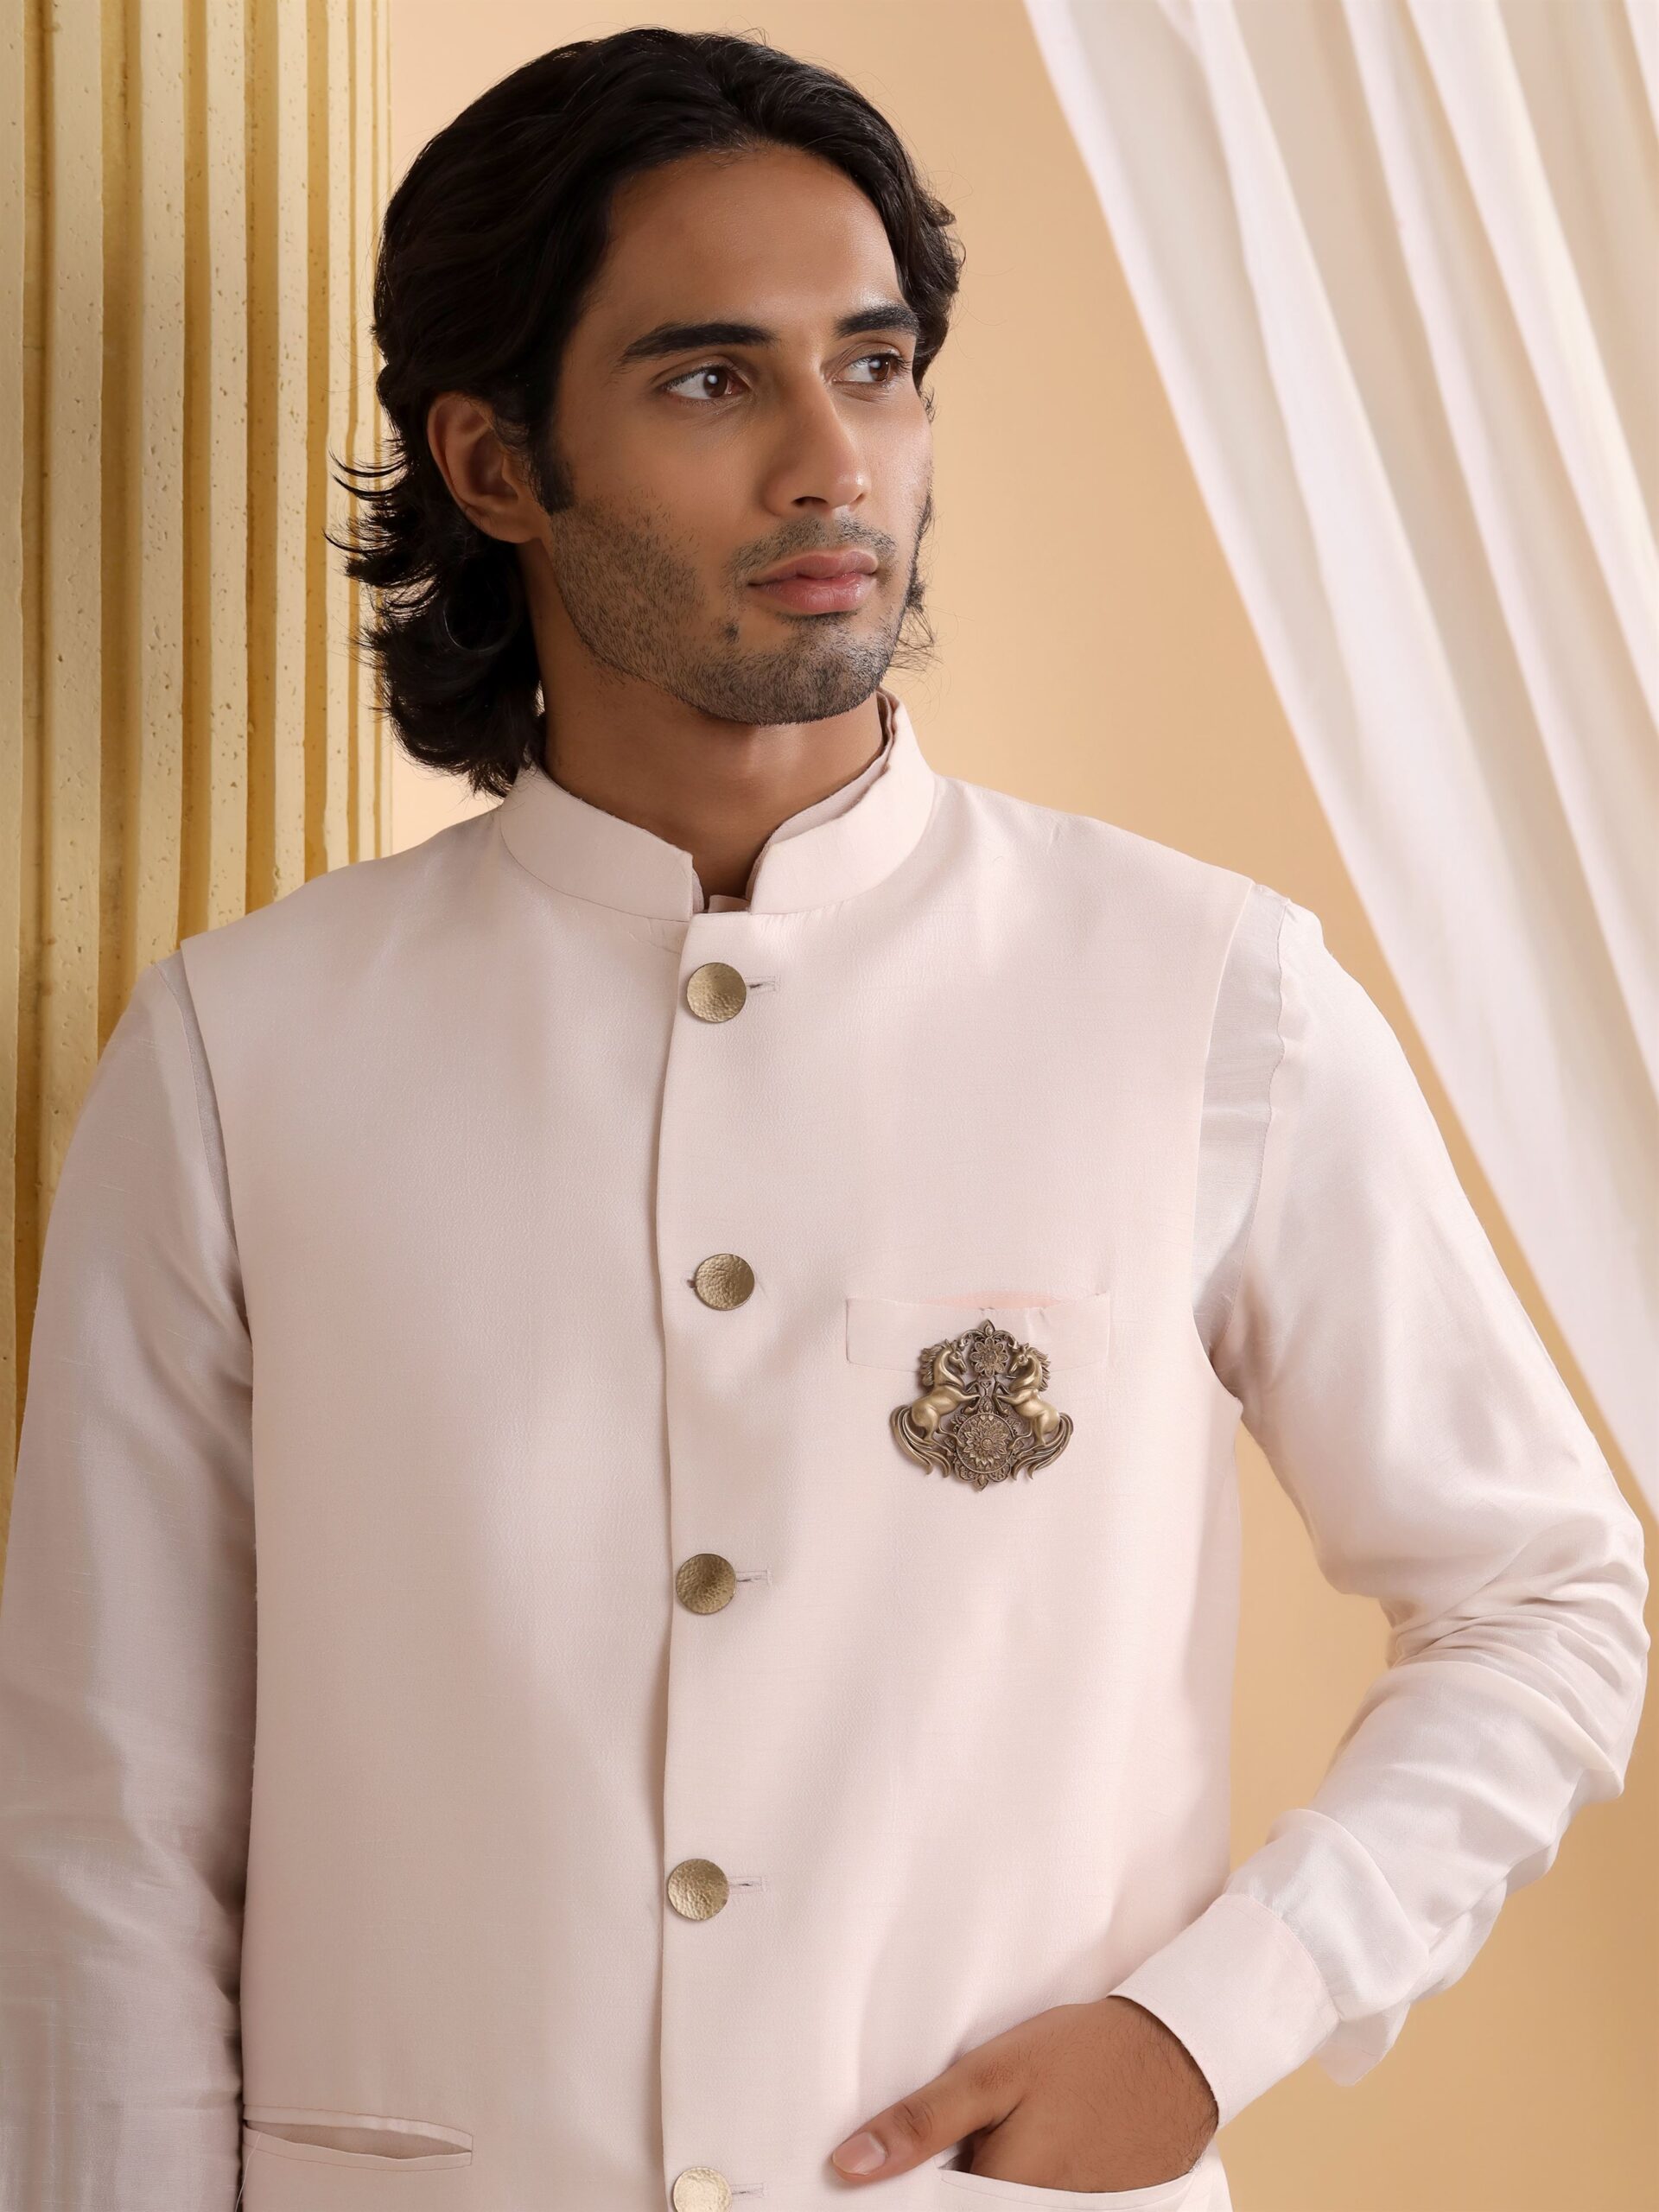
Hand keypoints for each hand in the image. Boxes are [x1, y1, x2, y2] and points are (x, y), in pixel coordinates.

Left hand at [829, 1995, 1217, 2190]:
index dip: (901, 2193)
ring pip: (998, 2208)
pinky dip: (1016, 2184)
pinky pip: (1035, 2206)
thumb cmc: (1082, 2057)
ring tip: (992, 2137)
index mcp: (1003, 2197)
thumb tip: (848, 2166)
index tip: (882, 2171)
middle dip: (942, 2187)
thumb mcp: (992, 2074)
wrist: (1174, 2056)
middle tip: (947, 2141)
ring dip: (980, 2181)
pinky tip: (1021, 2149)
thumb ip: (921, 2123)